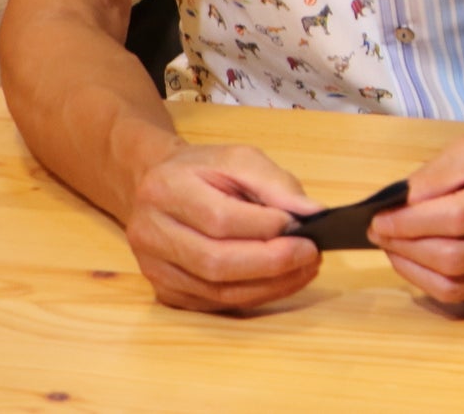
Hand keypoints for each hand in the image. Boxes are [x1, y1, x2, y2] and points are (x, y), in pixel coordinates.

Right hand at [123, 144, 322, 311]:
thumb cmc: (202, 171)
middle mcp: (151, 233)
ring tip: (304, 268)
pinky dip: (255, 295)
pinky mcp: (167, 292)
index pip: (220, 218)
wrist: (157, 186)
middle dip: (272, 262)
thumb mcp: (239, 159)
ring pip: (218, 291)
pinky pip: (216, 304)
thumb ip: (276, 184)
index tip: (304, 226)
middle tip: (311, 253)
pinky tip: (281, 281)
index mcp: (167, 190)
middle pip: (216, 262)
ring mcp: (155, 268)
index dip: (266, 227)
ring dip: (270, 285)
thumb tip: (312, 213)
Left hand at [369, 128, 463, 305]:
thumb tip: (396, 209)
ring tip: (395, 248)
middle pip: (454, 258)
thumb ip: (434, 176)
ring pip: (456, 286)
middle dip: (406, 248)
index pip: (458, 218)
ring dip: (413, 270)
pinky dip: (433, 281)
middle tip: (380, 234)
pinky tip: (421, 261)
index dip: (410, 223)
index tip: (378, 219)